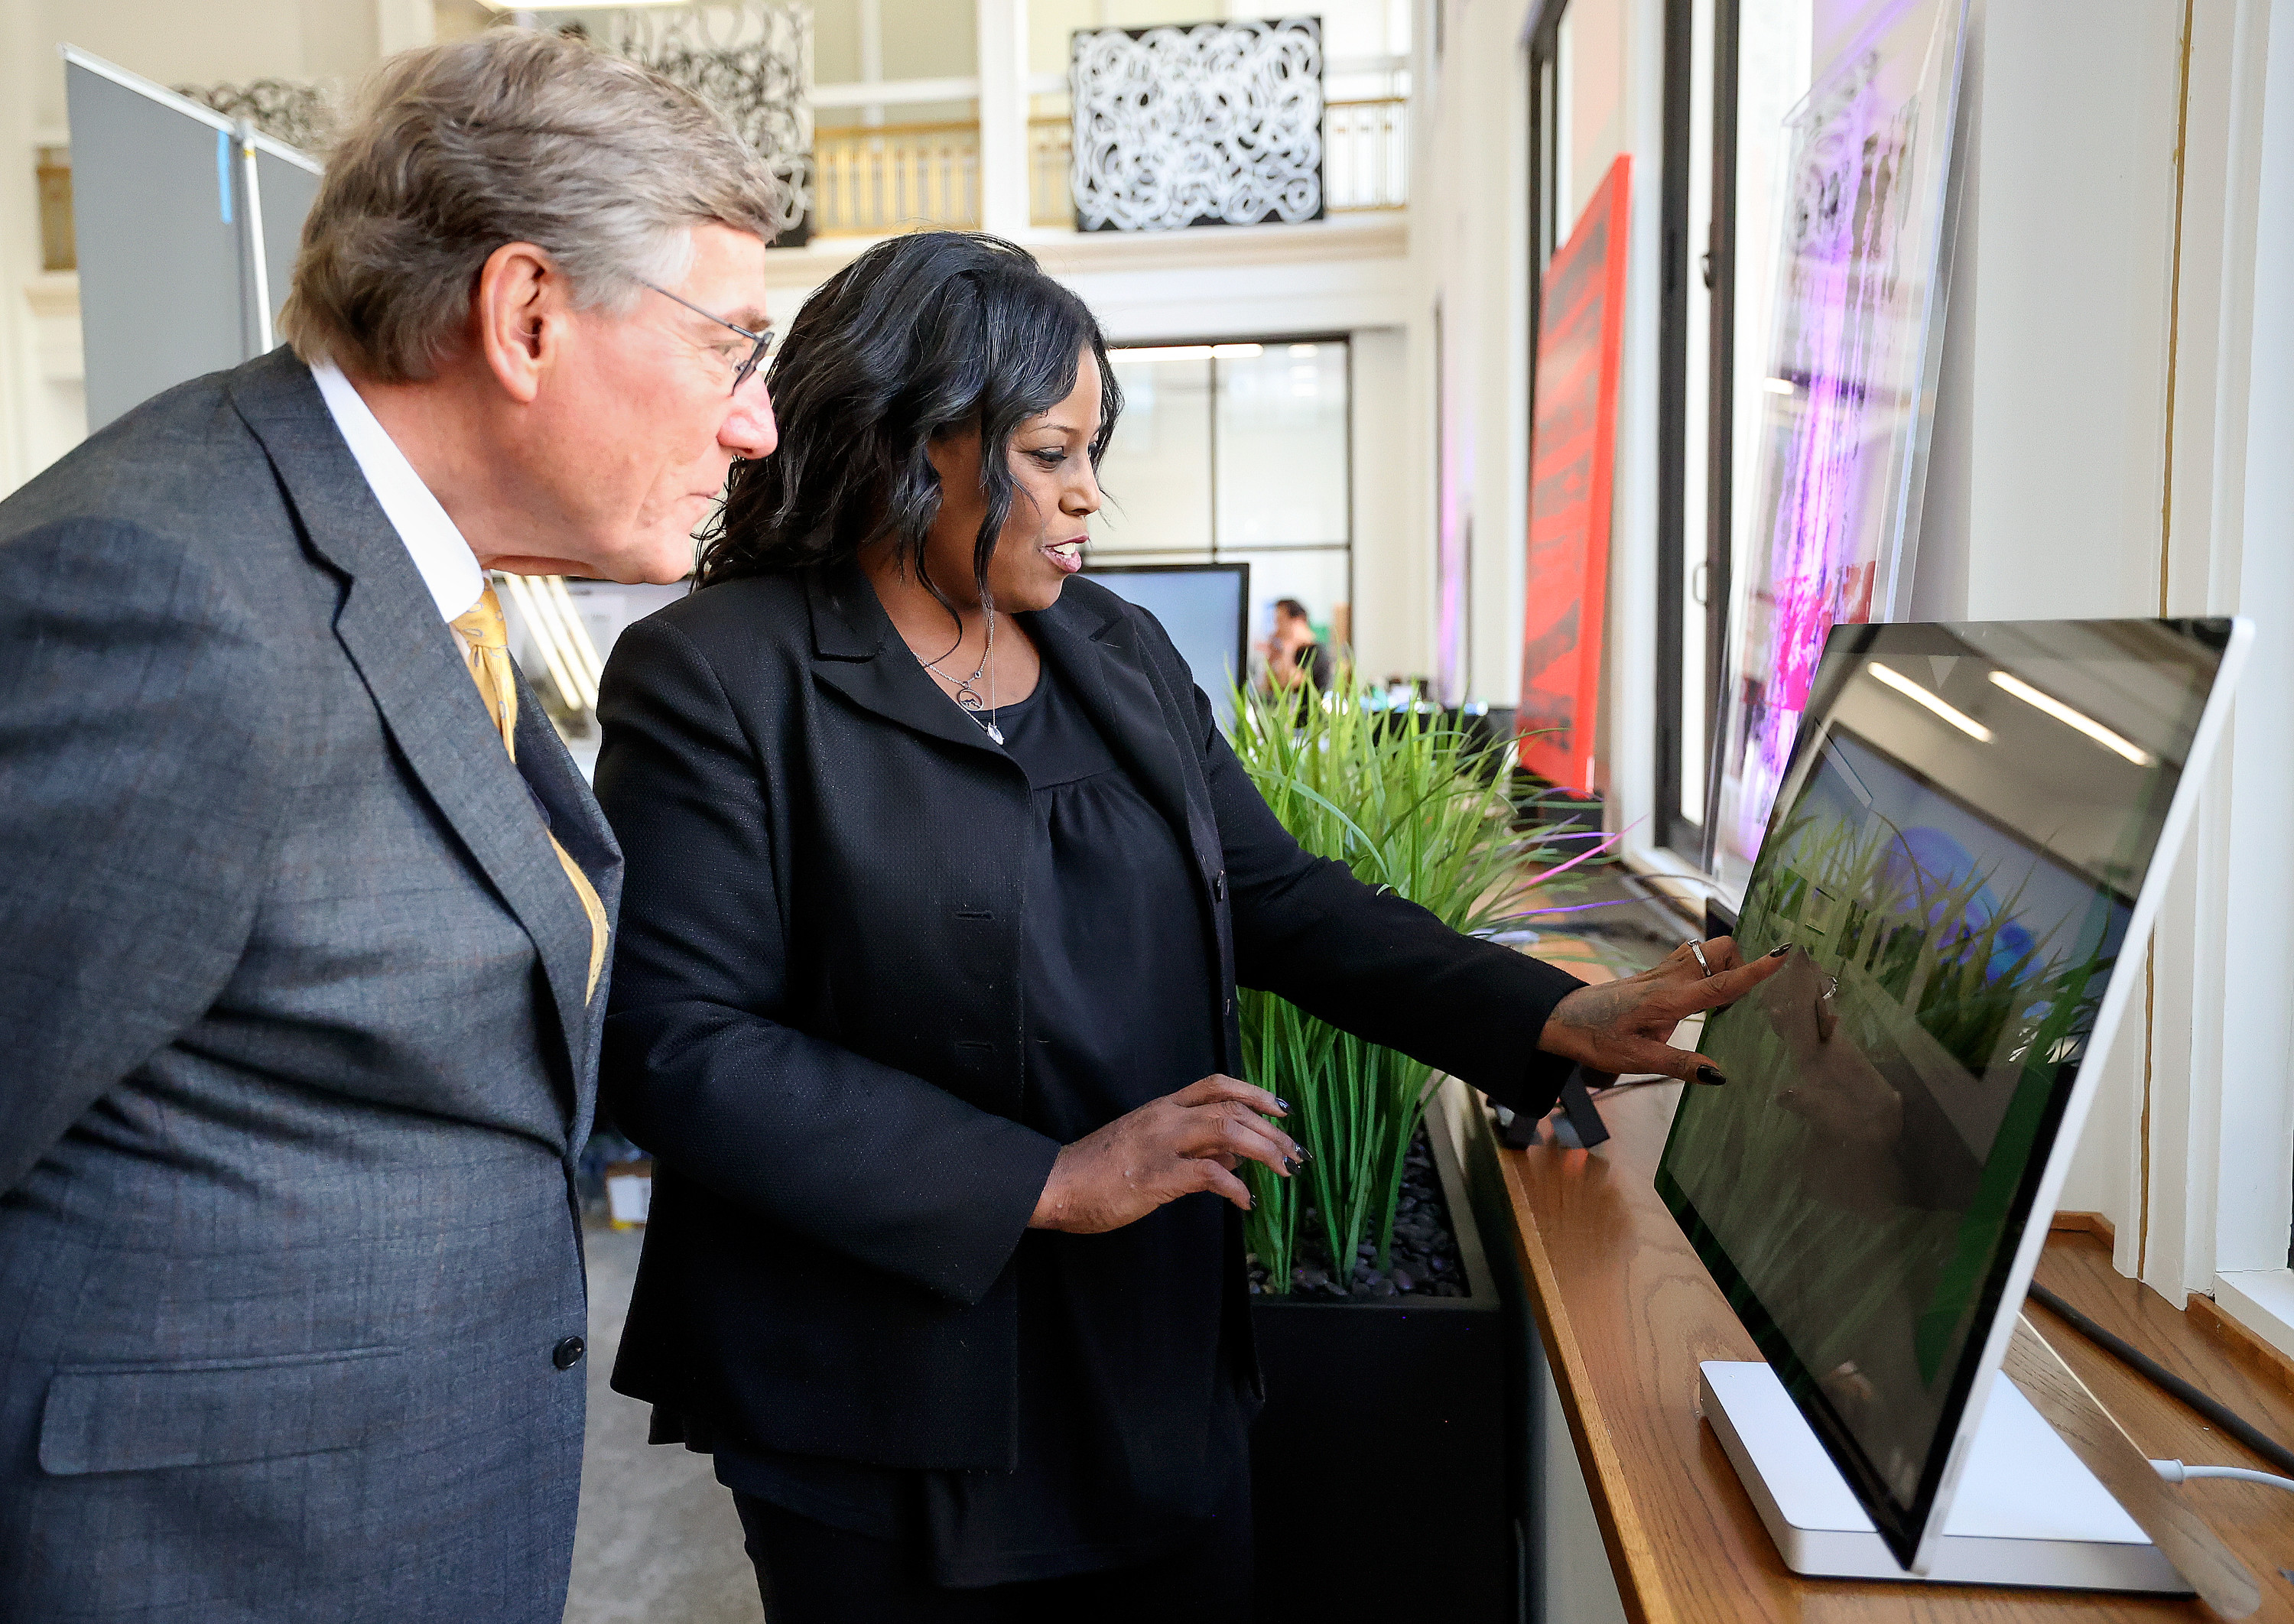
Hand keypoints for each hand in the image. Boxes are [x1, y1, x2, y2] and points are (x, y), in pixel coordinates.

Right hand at [1029, 1075, 1301, 1233]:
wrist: (1057, 1184)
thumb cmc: (1100, 1170)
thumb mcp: (1149, 1148)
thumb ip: (1192, 1147)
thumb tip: (1234, 1156)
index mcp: (1162, 1107)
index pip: (1217, 1085)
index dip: (1255, 1092)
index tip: (1282, 1109)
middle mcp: (1165, 1117)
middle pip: (1231, 1107)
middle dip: (1271, 1129)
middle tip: (1294, 1153)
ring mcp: (1160, 1144)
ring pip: (1227, 1131)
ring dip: (1264, 1150)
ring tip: (1282, 1171)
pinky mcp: (1156, 1176)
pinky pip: (1209, 1175)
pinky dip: (1235, 1187)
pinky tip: (1245, 1201)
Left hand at [1537, 937, 1791, 1083]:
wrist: (1561, 1019)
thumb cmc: (1595, 1038)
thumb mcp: (1636, 1059)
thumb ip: (1680, 1066)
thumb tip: (1722, 1075)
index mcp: (1670, 999)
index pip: (1722, 983)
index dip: (1756, 970)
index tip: (1784, 953)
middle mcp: (1669, 978)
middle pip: (1719, 950)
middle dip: (1739, 963)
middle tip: (1736, 998)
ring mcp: (1660, 972)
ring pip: (1704, 950)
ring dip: (1721, 964)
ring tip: (1718, 999)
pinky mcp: (1654, 975)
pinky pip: (1689, 958)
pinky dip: (1705, 967)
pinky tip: (1699, 993)